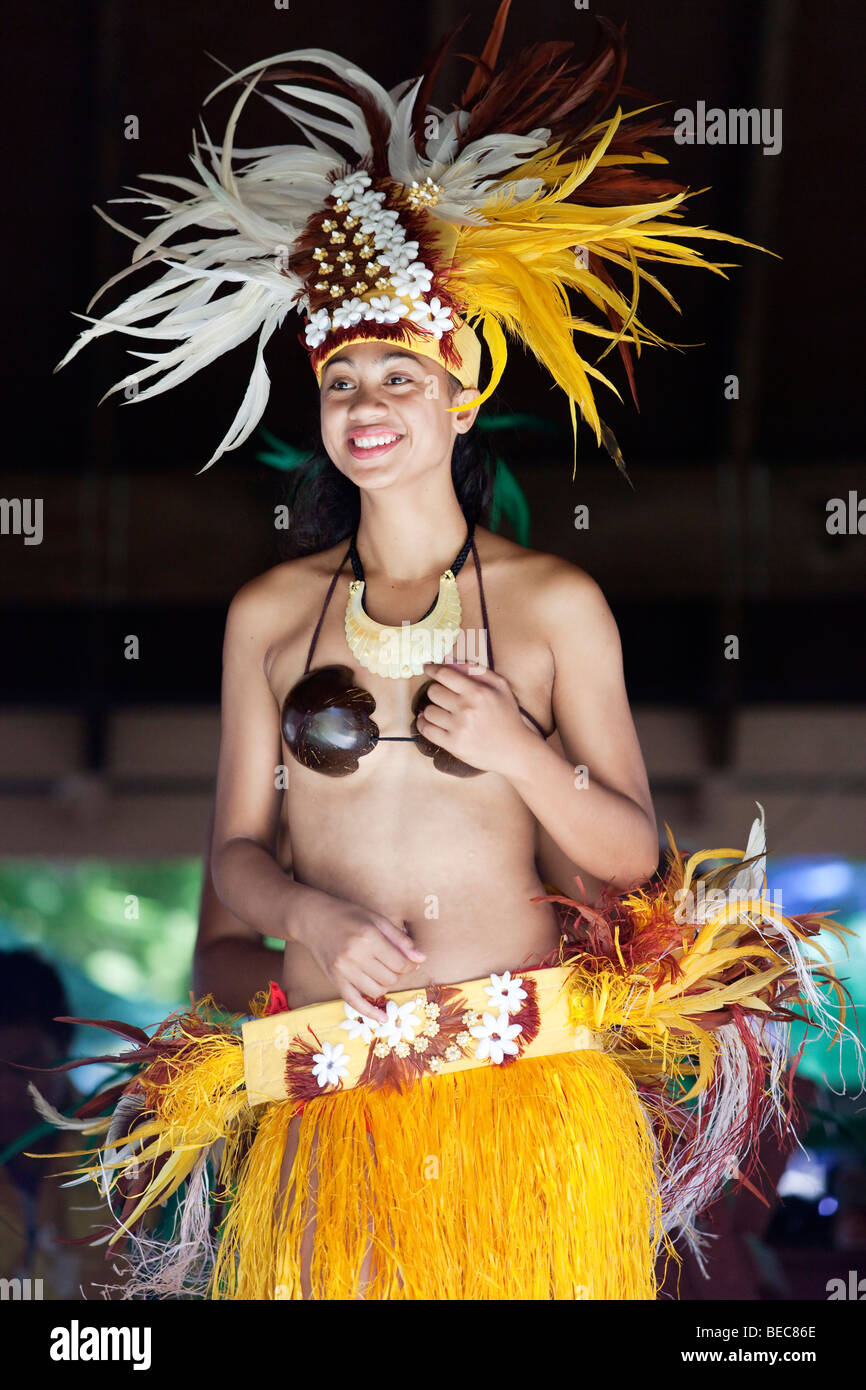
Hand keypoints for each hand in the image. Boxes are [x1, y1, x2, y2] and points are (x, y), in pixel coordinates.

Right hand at [292, 892, 424, 1023]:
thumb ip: (400, 939)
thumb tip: (421, 958)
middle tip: (397, 964)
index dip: (411, 964)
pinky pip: (355, 1002)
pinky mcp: (335, 980)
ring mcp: (343, 970)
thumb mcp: (377, 919)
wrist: (314, 919)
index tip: (411, 960)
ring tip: (385, 973)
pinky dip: (370, 1013)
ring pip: (377, 991)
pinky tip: (383, 1018)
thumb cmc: (348, 915)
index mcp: (368, 937)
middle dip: (399, 974)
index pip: (400, 963)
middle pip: (390, 978)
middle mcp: (355, 956)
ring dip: (386, 985)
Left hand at [417, 661, 536, 776]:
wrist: (515, 750)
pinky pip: (426, 730)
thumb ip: (476, 670)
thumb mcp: (501, 686)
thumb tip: (448, 660)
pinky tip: (430, 722)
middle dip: (436, 691)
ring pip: (428, 711)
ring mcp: (459, 728)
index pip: (444, 674)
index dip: (432, 669)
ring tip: (442, 712)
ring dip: (432, 710)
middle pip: (433, 692)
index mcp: (478, 692)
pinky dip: (424, 724)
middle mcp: (467, 709)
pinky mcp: (453, 745)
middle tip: (443, 696)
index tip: (427, 668)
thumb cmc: (508, 716)